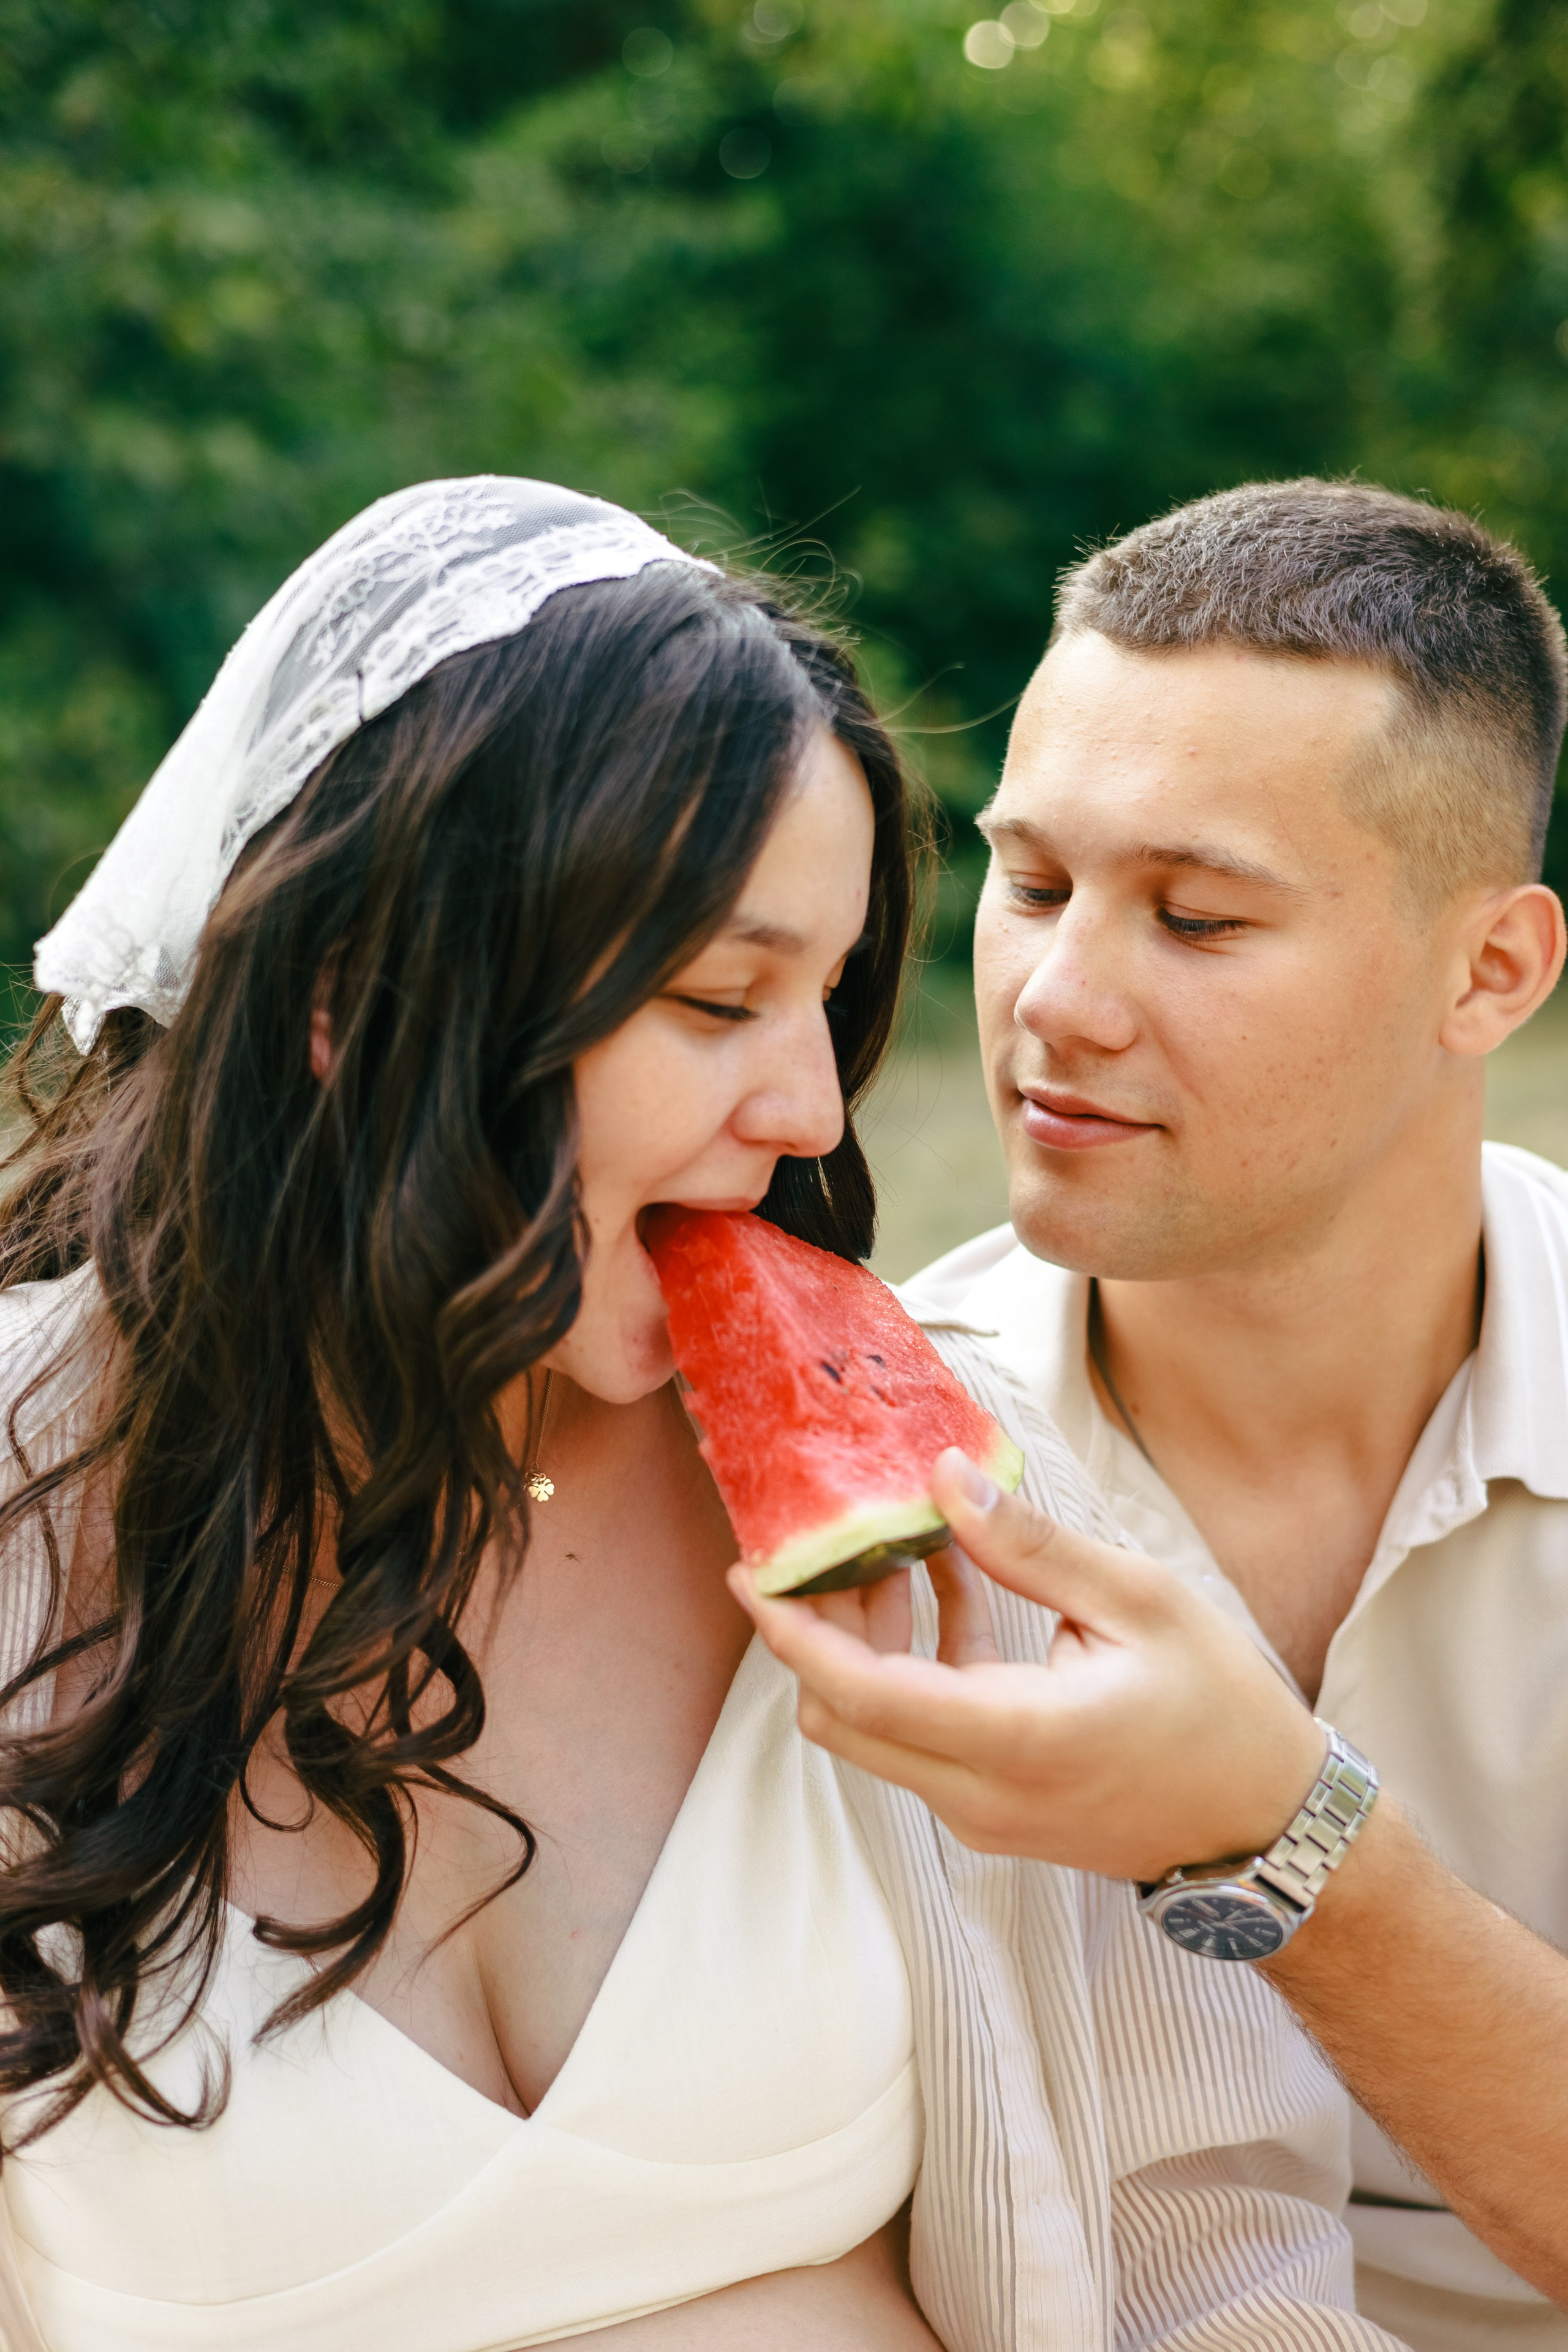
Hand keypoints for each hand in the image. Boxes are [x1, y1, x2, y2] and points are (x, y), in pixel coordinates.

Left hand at [727, 1449, 1326, 1881]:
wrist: (1266, 1827)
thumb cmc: (1222, 1711)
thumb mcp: (1139, 1601)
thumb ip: (1030, 1546)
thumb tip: (944, 1477)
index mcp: (1017, 1738)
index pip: (861, 1694)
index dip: (793, 1634)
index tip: (752, 1572)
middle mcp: (981, 1791)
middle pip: (841, 1717)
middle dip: (816, 1630)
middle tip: (828, 1539)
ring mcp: (982, 1811)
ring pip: (873, 1729)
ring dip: (865, 1642)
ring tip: (894, 1544)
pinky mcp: (993, 1808)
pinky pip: (918, 1738)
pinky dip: (911, 1666)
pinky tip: (947, 1584)